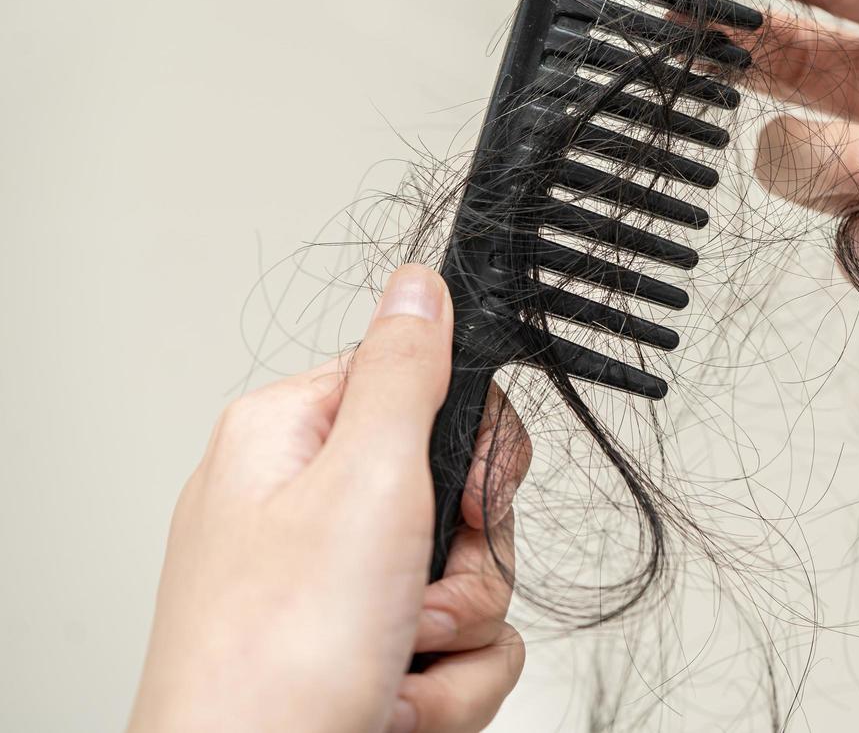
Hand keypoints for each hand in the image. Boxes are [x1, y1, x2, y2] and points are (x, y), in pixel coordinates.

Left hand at [128, 265, 530, 732]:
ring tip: (391, 666)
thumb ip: (406, 373)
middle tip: (417, 594)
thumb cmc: (272, 658)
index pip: (424, 389)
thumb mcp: (362, 483)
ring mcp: (339, 589)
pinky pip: (461, 649)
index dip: (467, 448)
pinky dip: (443, 688)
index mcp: (292, 442)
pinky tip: (390, 705)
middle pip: (461, 495)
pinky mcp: (365, 654)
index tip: (470, 495)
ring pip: (472, 580)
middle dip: (466, 562)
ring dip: (455, 636)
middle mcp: (311, 509)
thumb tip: (419, 281)